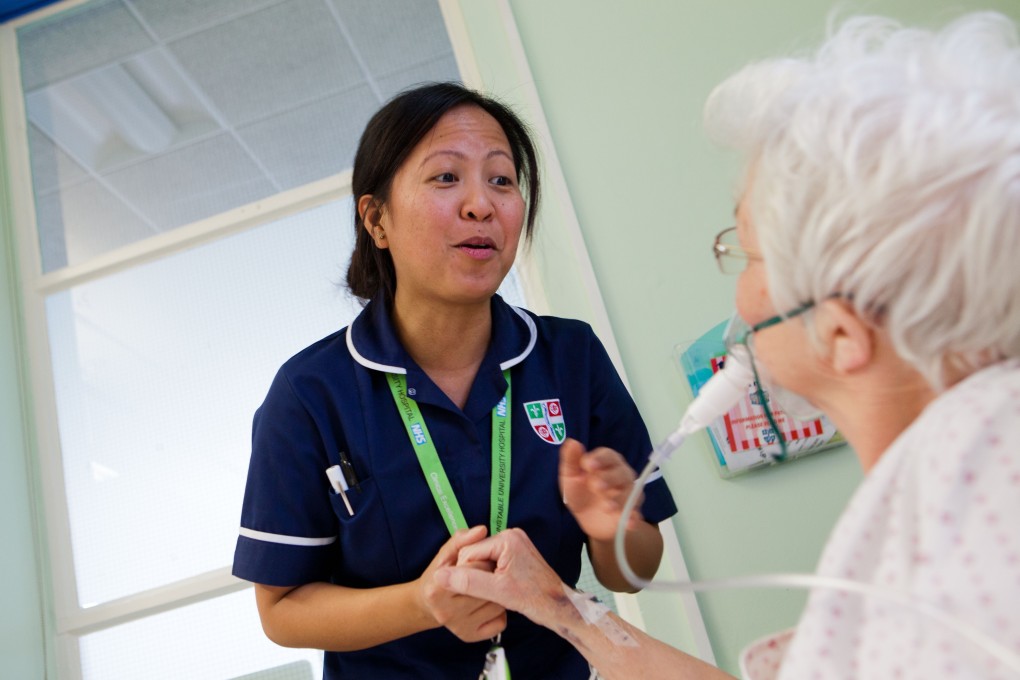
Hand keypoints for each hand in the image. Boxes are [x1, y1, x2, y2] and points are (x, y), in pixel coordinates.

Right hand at [417, 526, 506, 641]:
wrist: (425, 606)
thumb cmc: (437, 575)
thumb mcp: (446, 554)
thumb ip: (461, 540)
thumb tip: (481, 529)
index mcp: (436, 589)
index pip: (474, 567)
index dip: (479, 563)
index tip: (477, 563)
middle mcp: (446, 612)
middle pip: (487, 587)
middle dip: (490, 576)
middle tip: (486, 574)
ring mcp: (459, 627)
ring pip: (496, 606)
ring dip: (496, 594)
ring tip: (488, 588)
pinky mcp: (470, 637)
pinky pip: (499, 622)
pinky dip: (499, 612)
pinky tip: (489, 603)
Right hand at [436, 528, 564, 628]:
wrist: (558, 607)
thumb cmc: (533, 598)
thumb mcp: (496, 592)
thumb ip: (467, 582)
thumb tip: (440, 576)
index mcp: (506, 538)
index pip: (469, 553)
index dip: (466, 574)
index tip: (477, 591)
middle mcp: (511, 534)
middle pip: (476, 554)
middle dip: (476, 574)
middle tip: (488, 593)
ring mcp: (515, 543)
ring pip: (483, 559)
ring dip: (483, 576)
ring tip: (495, 592)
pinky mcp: (517, 552)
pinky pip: (493, 561)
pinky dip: (491, 575)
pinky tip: (499, 588)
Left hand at [559, 438, 643, 541]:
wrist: (587, 519)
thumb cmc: (580, 492)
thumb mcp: (570, 476)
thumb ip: (571, 460)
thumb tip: (572, 441)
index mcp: (607, 462)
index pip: (608, 455)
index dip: (599, 459)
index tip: (587, 465)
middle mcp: (622, 474)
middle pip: (621, 472)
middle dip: (609, 478)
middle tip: (595, 486)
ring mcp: (629, 493)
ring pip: (630, 492)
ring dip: (620, 499)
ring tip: (607, 506)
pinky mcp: (631, 511)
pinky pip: (636, 512)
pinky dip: (633, 517)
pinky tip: (629, 522)